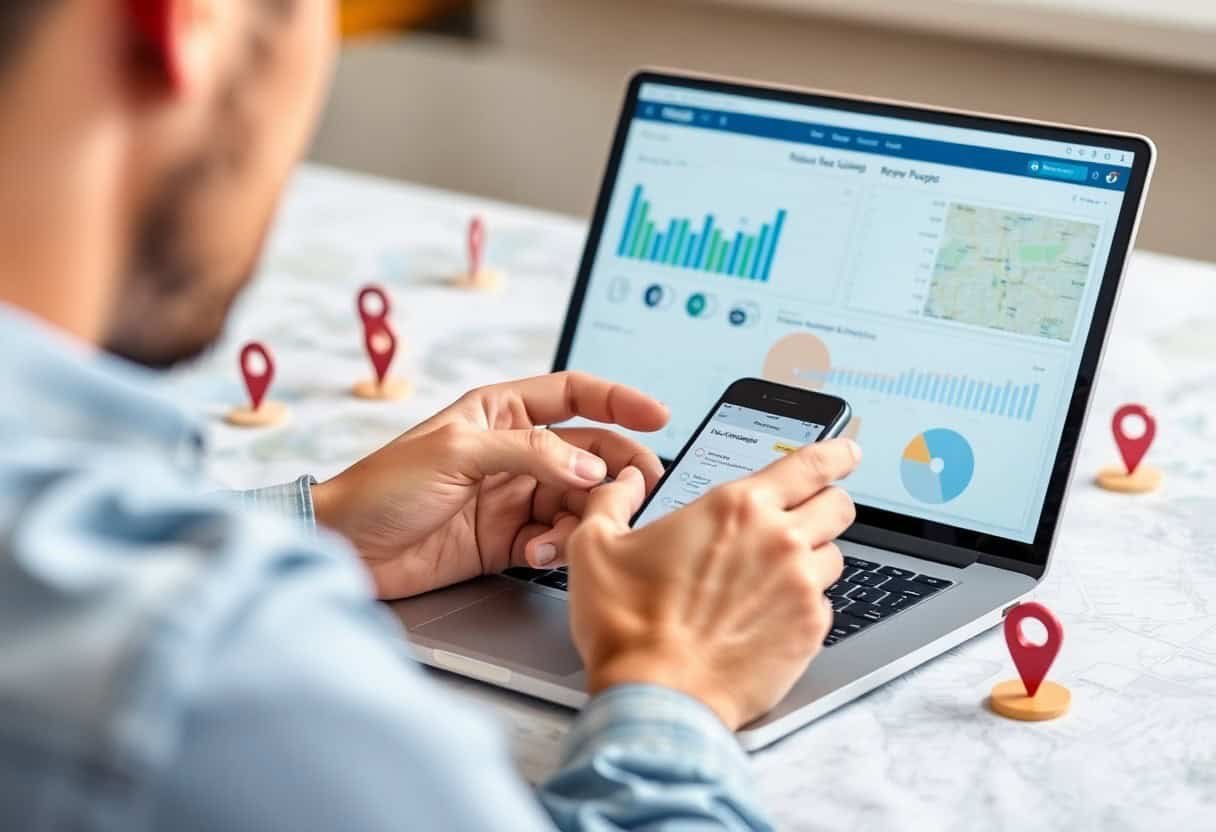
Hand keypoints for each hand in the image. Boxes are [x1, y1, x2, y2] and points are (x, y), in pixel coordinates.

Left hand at [312, 372, 667, 599]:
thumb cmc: (383, 487)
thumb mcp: (457, 452)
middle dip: (615, 471)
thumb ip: (530, 452)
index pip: (574, 394)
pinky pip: (556, 539)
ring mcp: (514, 497)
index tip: (659, 416)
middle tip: (631, 494)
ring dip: (583, 517)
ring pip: (579, 499)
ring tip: (562, 536)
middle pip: (590, 452)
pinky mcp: (508, 541)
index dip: (619, 401)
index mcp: (501, 412)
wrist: (346, 548)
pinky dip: (558, 548)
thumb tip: (589, 463)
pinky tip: (536, 555)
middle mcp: (515, 452)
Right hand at [565, 438, 859, 729]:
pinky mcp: (809, 633)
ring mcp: (801, 589)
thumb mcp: (594, 546)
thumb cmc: (627, 624)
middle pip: (839, 506)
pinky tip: (769, 616)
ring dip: (813, 557)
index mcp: (735, 508)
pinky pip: (825, 605)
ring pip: (835, 556)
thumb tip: (625, 482)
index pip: (810, 464)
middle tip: (805, 514)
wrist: (654, 696)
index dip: (835, 452)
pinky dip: (805, 605)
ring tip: (775, 575)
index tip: (846, 451)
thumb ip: (612, 500)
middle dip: (826, 503)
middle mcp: (779, 541)